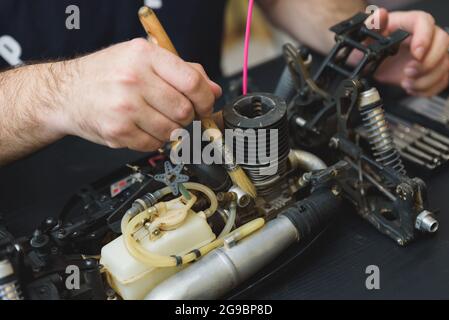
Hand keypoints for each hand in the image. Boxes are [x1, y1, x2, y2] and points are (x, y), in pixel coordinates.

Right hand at [51, 38, 221, 151]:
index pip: (192, 82)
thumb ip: (181, 71)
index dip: (205, 98)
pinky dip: (154, 140)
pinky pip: (154, 144)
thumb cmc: (106, 74)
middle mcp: (133, 80)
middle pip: (184, 110)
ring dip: (171, 130)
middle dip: (187, 116)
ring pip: (172, 131)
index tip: (205, 105)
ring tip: (156, 120)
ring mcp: (124, 107)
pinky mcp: (118, 131)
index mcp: (144, 56)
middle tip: (177, 113)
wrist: (65, 93)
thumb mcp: (141, 59)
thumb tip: (213, 90)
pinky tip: (142, 128)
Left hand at [373, 9, 448, 95]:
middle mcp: (424, 35)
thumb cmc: (368, 47)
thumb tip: (380, 15)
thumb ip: (372, 26)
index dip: (424, 38)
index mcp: (408, 23)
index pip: (425, 22)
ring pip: (445, 63)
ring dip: (427, 79)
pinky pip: (443, 79)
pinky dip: (428, 88)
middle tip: (408, 72)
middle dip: (427, 63)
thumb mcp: (364, 38)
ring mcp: (430, 53)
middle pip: (443, 42)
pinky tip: (412, 88)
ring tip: (406, 83)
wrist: (369, 64)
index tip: (416, 54)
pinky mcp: (431, 69)